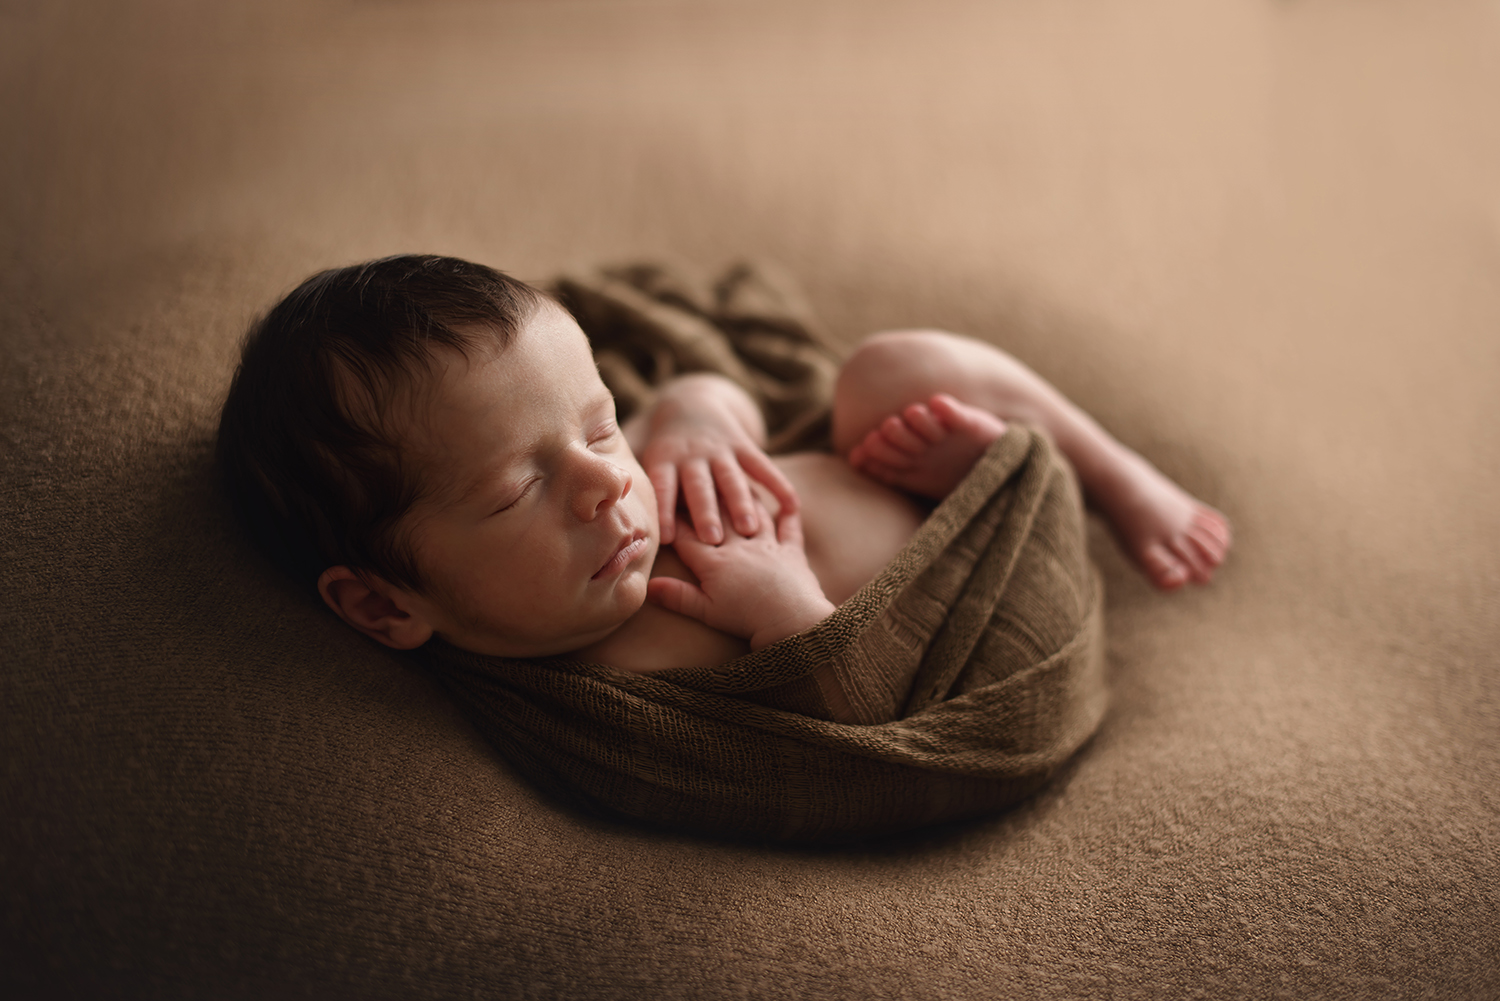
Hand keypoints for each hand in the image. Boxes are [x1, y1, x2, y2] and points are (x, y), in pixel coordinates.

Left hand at [639, 377, 799, 544]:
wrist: (690, 401)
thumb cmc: (663, 448)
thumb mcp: (643, 456)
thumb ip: (631, 481)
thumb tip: (598, 512)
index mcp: (665, 460)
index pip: (664, 487)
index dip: (664, 510)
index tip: (666, 537)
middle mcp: (692, 455)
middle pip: (699, 485)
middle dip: (706, 512)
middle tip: (713, 539)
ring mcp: (720, 450)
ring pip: (731, 477)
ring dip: (741, 502)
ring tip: (750, 529)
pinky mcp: (744, 445)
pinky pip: (762, 465)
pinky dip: (778, 484)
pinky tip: (792, 506)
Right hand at [647, 498, 833, 650]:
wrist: (790, 620)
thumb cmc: (747, 619)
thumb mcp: (708, 612)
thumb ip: (678, 596)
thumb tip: (649, 585)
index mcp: (715, 563)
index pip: (688, 537)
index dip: (673, 521)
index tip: (662, 505)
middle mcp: (739, 547)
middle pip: (719, 517)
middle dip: (705, 500)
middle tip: (696, 482)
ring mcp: (767, 546)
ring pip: (753, 514)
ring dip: (744, 498)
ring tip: (737, 484)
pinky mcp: (791, 552)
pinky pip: (790, 528)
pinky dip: (789, 513)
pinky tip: (789, 502)